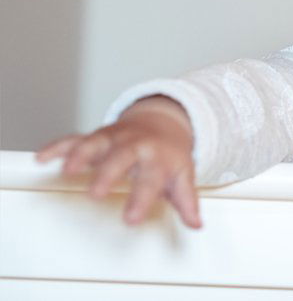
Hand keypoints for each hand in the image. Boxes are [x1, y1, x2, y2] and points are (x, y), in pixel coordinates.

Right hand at [34, 95, 202, 228]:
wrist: (163, 121)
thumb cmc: (169, 154)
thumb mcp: (183, 175)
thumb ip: (186, 200)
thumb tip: (196, 223)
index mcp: (157, 158)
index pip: (151, 179)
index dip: (141, 199)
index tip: (130, 219)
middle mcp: (135, 145)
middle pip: (122, 157)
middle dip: (108, 173)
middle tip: (96, 193)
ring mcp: (114, 138)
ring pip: (96, 142)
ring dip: (81, 154)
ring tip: (68, 170)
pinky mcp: (96, 136)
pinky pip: (75, 139)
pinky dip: (59, 147)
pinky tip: (43, 157)